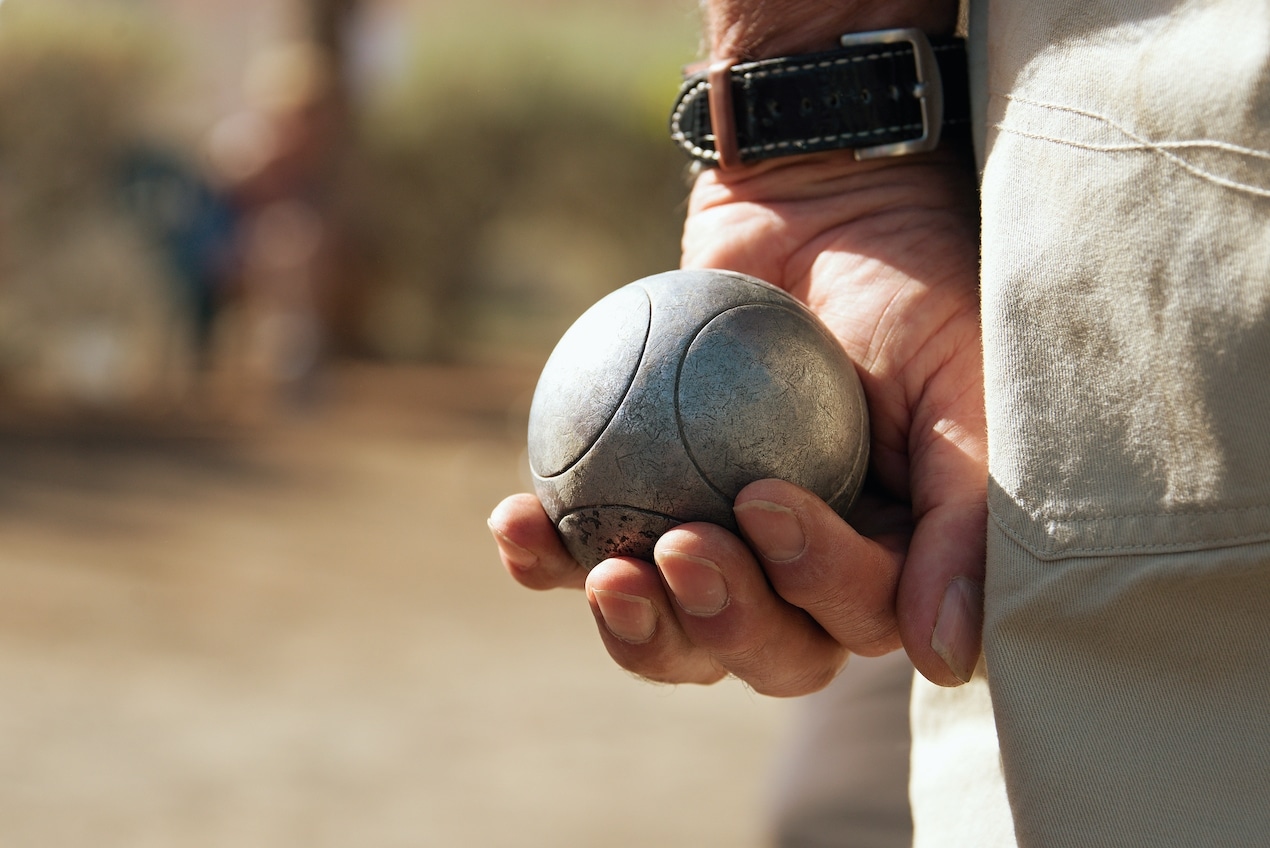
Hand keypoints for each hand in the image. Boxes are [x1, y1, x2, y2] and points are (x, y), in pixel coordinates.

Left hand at [490, 147, 984, 689]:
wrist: (817, 204)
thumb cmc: (909, 287)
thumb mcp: (964, 383)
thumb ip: (964, 516)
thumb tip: (947, 660)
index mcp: (885, 564)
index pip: (849, 617)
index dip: (810, 584)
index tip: (764, 499)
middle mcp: (799, 574)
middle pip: (759, 650)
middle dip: (719, 623)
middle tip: (681, 548)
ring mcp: (716, 542)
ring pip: (670, 627)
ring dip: (630, 621)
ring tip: (602, 574)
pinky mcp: (640, 501)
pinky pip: (586, 547)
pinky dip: (546, 552)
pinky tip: (515, 525)